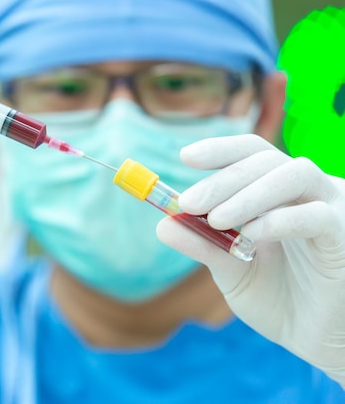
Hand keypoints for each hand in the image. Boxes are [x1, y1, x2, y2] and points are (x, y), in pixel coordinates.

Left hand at [157, 134, 344, 384]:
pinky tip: (251, 235)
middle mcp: (307, 192)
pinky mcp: (344, 236)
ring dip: (248, 193)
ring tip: (215, 219)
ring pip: (294, 175)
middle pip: (265, 161)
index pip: (251, 154)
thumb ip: (202, 245)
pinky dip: (279, 220)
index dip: (220, 150)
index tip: (185, 157)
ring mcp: (331, 209)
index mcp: (278, 193)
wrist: (312, 339)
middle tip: (187, 203)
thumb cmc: (275, 298)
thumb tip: (162, 225)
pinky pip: (316, 216)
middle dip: (222, 179)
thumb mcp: (229, 269)